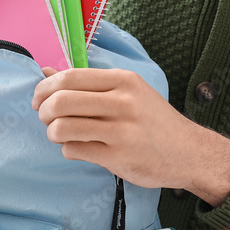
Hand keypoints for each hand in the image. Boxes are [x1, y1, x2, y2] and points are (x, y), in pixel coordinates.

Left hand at [32, 67, 229, 204]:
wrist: (189, 153)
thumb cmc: (154, 121)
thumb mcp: (129, 92)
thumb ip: (89, 83)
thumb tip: (45, 71)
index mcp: (124, 81)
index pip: (70, 77)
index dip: (45, 87)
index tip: (40, 98)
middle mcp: (123, 102)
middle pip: (62, 101)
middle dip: (45, 111)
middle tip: (47, 119)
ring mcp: (121, 131)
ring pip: (63, 127)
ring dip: (53, 133)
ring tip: (60, 135)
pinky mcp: (118, 157)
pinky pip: (74, 150)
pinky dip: (68, 150)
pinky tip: (78, 148)